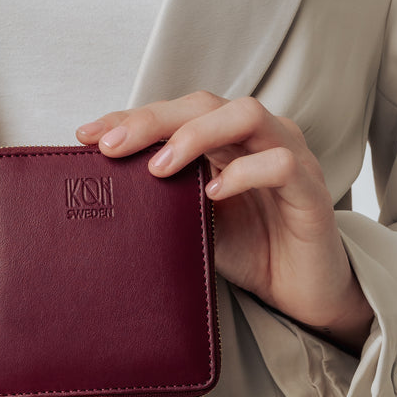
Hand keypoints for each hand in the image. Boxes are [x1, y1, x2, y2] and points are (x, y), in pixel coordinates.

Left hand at [77, 92, 374, 355]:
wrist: (301, 294)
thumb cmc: (249, 250)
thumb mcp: (191, 221)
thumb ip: (162, 198)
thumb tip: (100, 194)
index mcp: (228, 137)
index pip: (176, 111)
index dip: (131, 117)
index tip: (86, 137)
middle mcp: (259, 136)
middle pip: (205, 102)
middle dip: (153, 120)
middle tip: (112, 147)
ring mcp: (290, 156)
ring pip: (246, 114)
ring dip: (196, 136)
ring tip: (159, 168)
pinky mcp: (311, 189)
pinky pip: (280, 163)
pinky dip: (243, 172)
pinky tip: (213, 193)